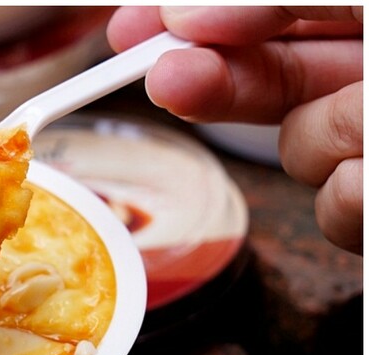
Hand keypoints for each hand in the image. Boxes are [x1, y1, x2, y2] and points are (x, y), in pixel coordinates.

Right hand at [107, 6, 362, 253]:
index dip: (188, 18)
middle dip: (215, 83)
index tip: (132, 30)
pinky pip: (331, 212)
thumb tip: (187, 12)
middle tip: (167, 81)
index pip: (255, 11)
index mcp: (360, 16)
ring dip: (330, 138)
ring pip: (300, 151)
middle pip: (262, 79)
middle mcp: (368, 78)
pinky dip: (353, 198)